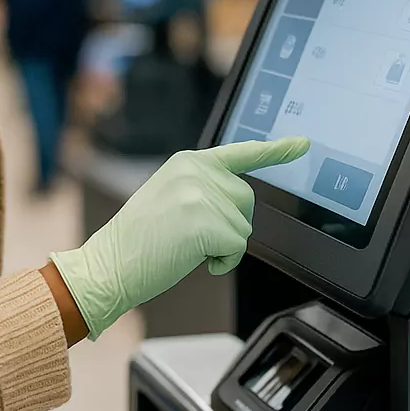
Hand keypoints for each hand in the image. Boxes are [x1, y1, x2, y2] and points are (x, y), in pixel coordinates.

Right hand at [49, 137, 308, 337]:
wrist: (107, 267)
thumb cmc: (137, 242)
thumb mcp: (170, 198)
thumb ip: (203, 189)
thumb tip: (239, 201)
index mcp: (189, 162)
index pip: (241, 152)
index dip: (276, 150)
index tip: (302, 143)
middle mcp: (197, 171)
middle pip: (246, 200)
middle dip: (230, 224)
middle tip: (192, 238)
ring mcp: (201, 195)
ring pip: (243, 226)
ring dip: (222, 245)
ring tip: (184, 247)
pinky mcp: (205, 222)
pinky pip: (237, 247)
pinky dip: (222, 261)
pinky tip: (193, 260)